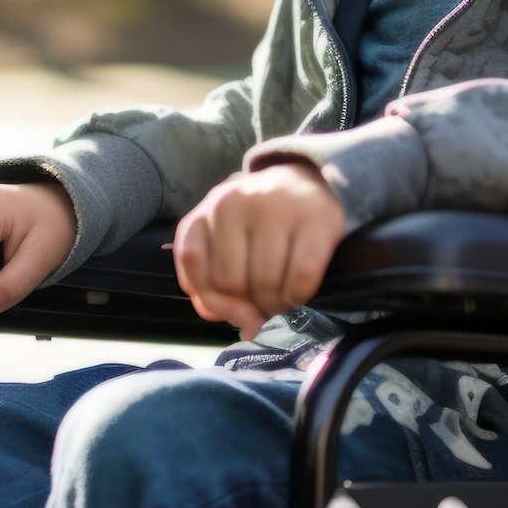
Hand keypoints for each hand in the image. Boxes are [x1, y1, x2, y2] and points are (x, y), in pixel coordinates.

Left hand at [174, 160, 345, 339]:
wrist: (302, 182)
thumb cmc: (258, 223)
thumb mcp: (224, 243)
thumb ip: (214, 285)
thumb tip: (243, 325)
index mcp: (207, 210)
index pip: (193, 261)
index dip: (211, 295)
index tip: (232, 308)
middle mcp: (235, 203)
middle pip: (231, 281)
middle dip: (248, 306)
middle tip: (262, 308)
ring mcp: (275, 207)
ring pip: (265, 282)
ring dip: (275, 306)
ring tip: (280, 303)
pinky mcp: (314, 218)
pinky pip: (302, 277)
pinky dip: (299, 296)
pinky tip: (299, 294)